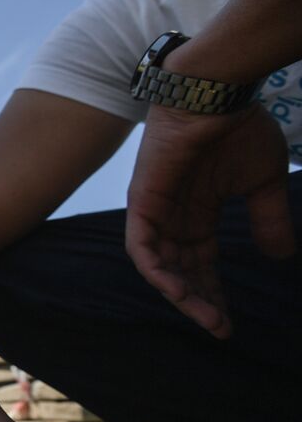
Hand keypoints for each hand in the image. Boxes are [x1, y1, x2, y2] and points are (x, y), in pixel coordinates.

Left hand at [126, 103, 292, 338]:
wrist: (217, 94)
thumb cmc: (238, 128)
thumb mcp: (261, 181)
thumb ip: (268, 218)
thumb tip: (279, 256)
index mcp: (196, 213)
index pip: (200, 263)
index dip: (214, 292)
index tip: (230, 321)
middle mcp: (171, 217)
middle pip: (180, 271)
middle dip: (200, 301)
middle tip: (220, 327)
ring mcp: (154, 211)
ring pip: (160, 266)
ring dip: (181, 294)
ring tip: (206, 317)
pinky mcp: (142, 203)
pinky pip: (142, 247)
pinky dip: (157, 271)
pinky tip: (177, 291)